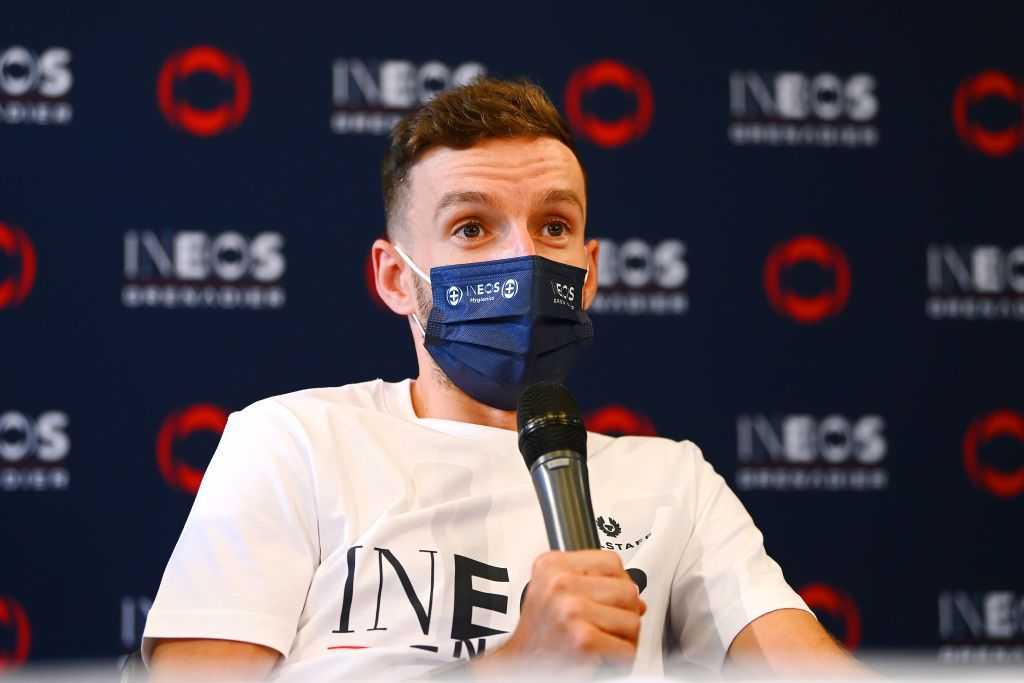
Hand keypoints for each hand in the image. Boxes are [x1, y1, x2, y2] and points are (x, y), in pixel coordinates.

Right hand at [472, 550, 645, 675]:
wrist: (521, 665)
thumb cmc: (539, 634)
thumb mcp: (553, 592)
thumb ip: (592, 585)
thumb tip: (636, 599)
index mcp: (552, 565)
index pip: (612, 562)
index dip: (616, 584)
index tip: (604, 600)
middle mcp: (559, 583)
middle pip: (627, 590)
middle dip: (624, 613)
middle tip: (604, 627)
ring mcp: (571, 610)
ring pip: (633, 619)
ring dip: (624, 638)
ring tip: (601, 642)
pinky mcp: (583, 639)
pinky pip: (627, 649)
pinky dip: (621, 661)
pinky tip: (601, 658)